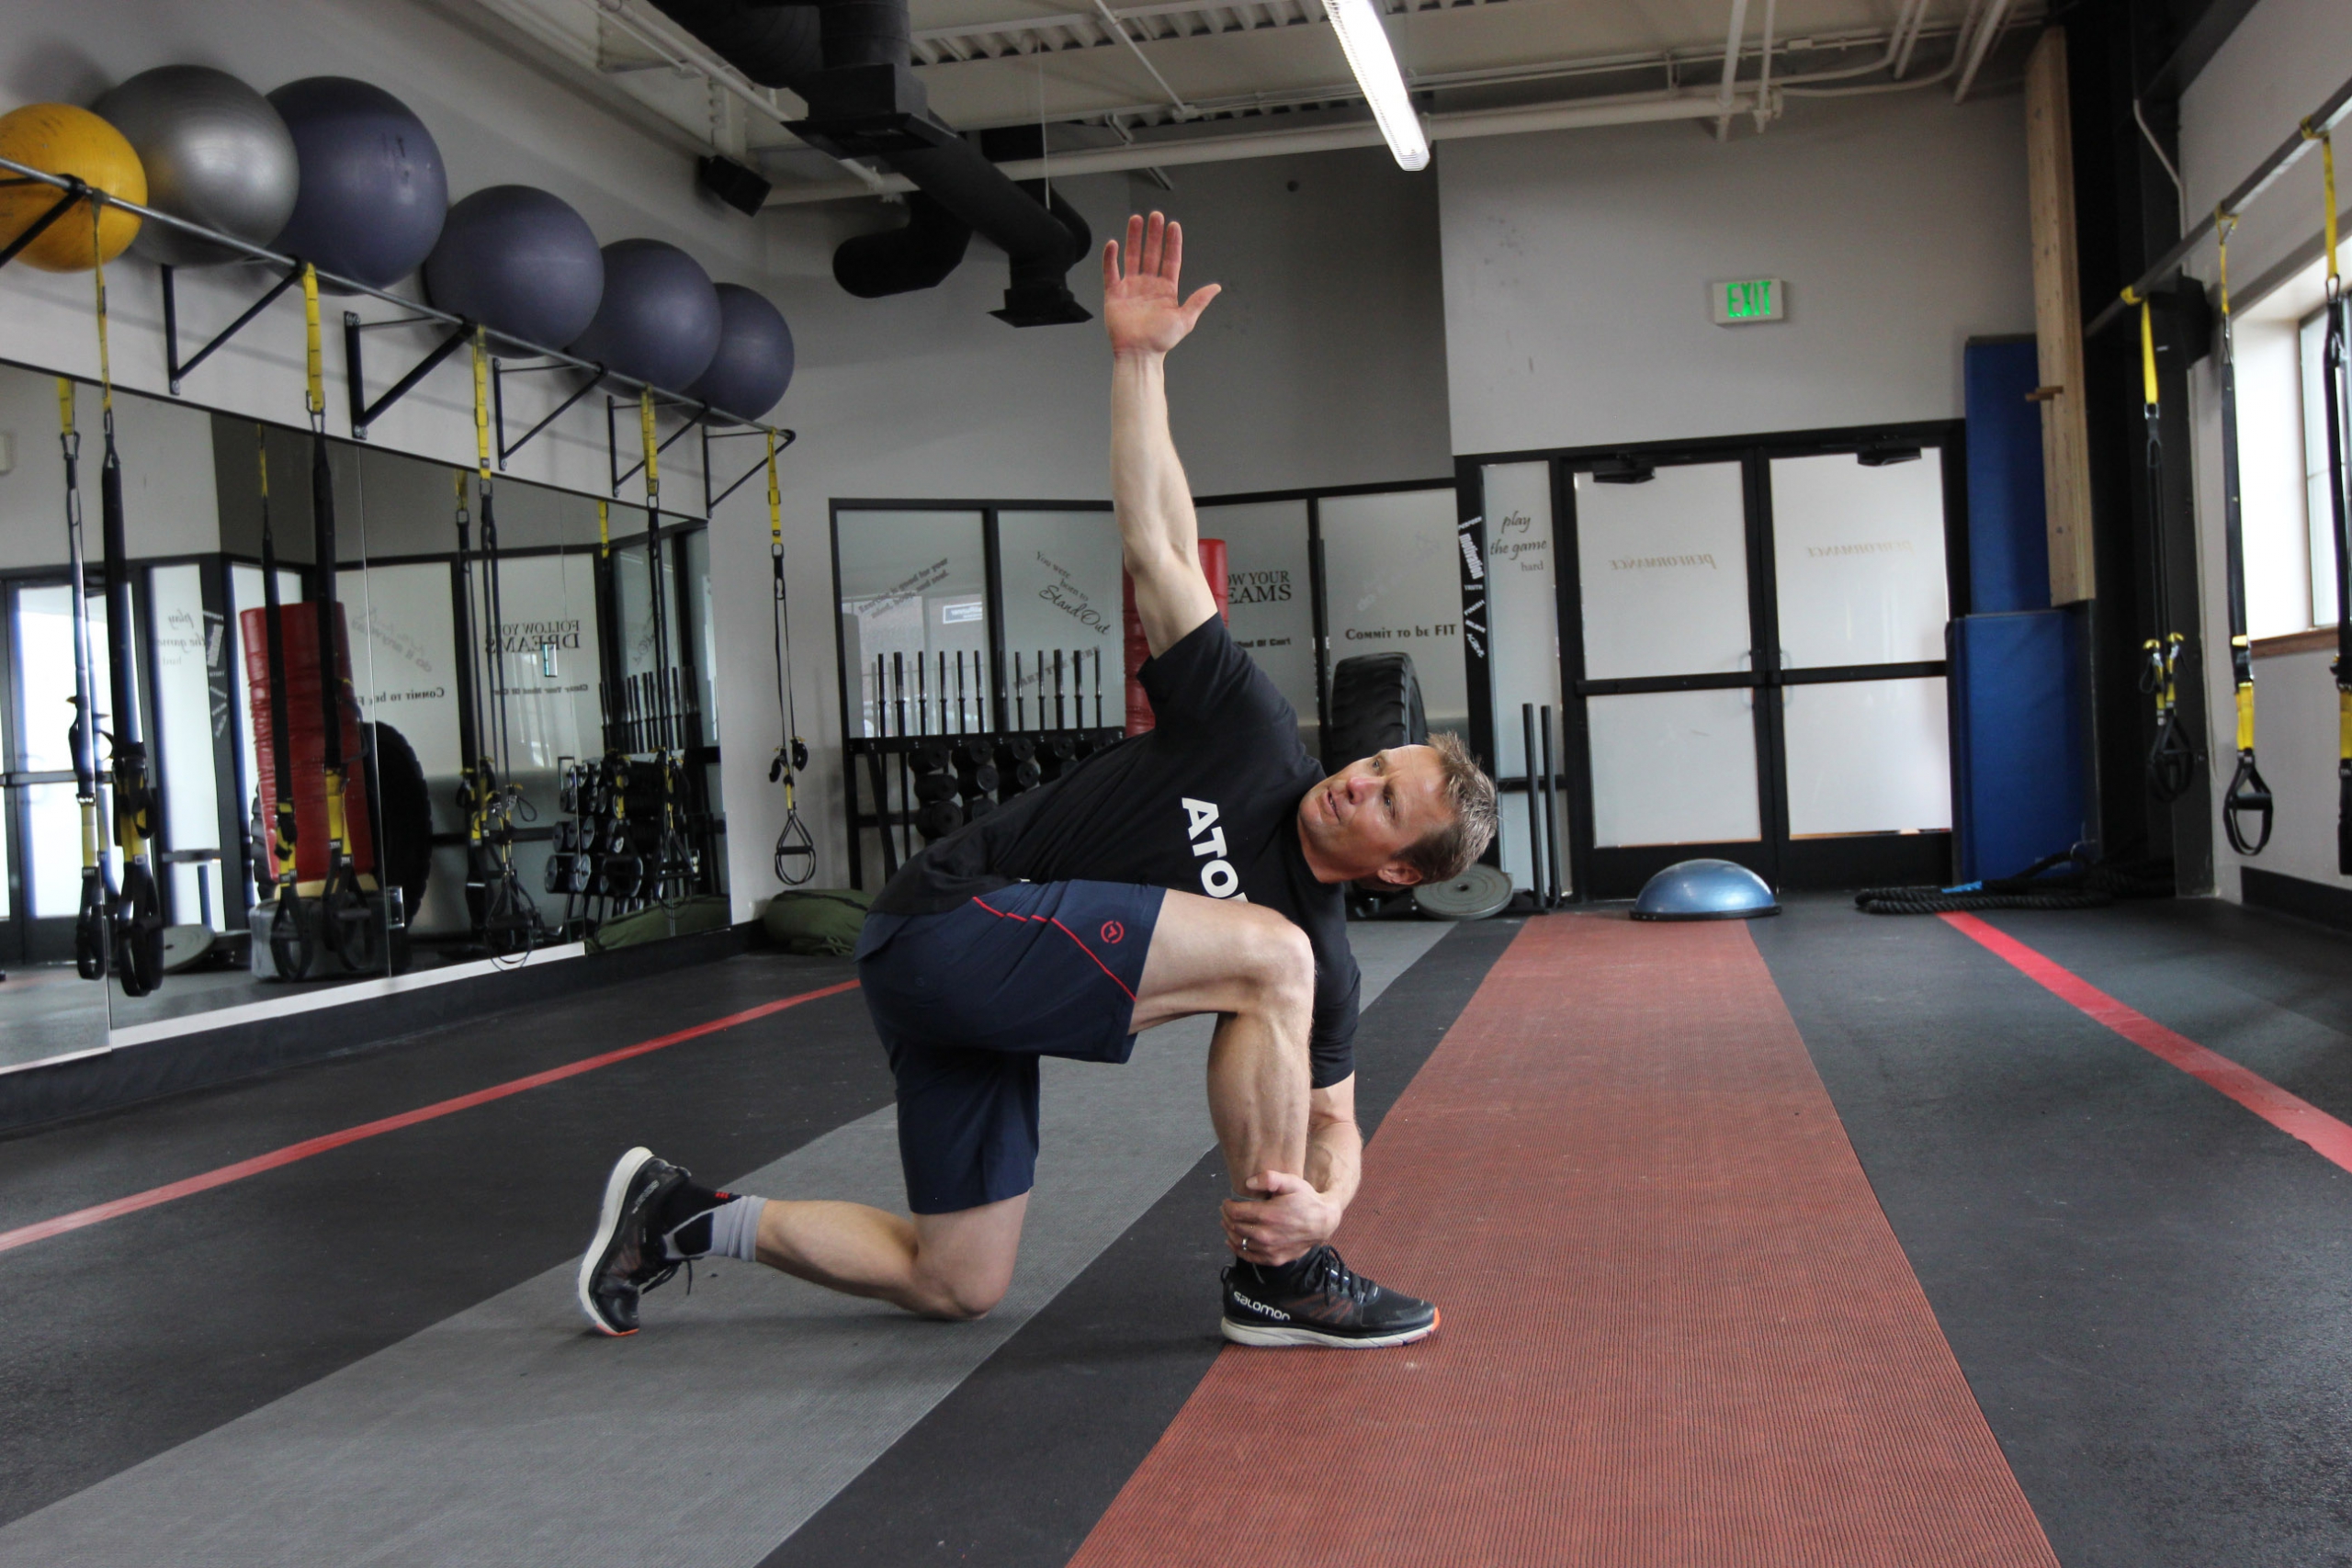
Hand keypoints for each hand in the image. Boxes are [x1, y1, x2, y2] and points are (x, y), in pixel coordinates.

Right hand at [1103, 211, 1220, 357]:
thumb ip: (1198, 301)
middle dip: (1154, 234)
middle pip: (1151, 253)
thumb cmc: (1161, 341)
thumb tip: (1216, 287)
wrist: (1139, 354)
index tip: (1173, 225)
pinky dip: (1111, 258)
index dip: (1172, 242)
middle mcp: (1148, 285)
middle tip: (1155, 216)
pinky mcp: (1114, 294)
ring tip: (1136, 220)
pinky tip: (1114, 244)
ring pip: (1132, 256)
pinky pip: (1111, 272)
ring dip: (1134, 238)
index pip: (1170, 259)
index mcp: (1166, 289)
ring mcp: (1131, 287)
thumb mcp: (1185, 320)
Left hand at [1221, 1170, 1336, 1264]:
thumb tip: (1248, 1183)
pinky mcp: (1274, 1259)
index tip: (1226, 1201)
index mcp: (1268, 1215)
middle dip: (1227, 1217)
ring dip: (1229, 1232)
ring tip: (1227, 1223)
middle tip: (1225, 1211)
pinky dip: (1238, 1249)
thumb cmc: (1306, 1200)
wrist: (1323, 1222)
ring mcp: (1270, 1249)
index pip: (1236, 1212)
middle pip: (1235, 1227)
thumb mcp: (1291, 1182)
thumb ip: (1269, 1178)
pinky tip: (1232, 1242)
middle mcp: (1266, 1235)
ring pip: (1240, 1243)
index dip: (1227, 1206)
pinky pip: (1250, 1257)